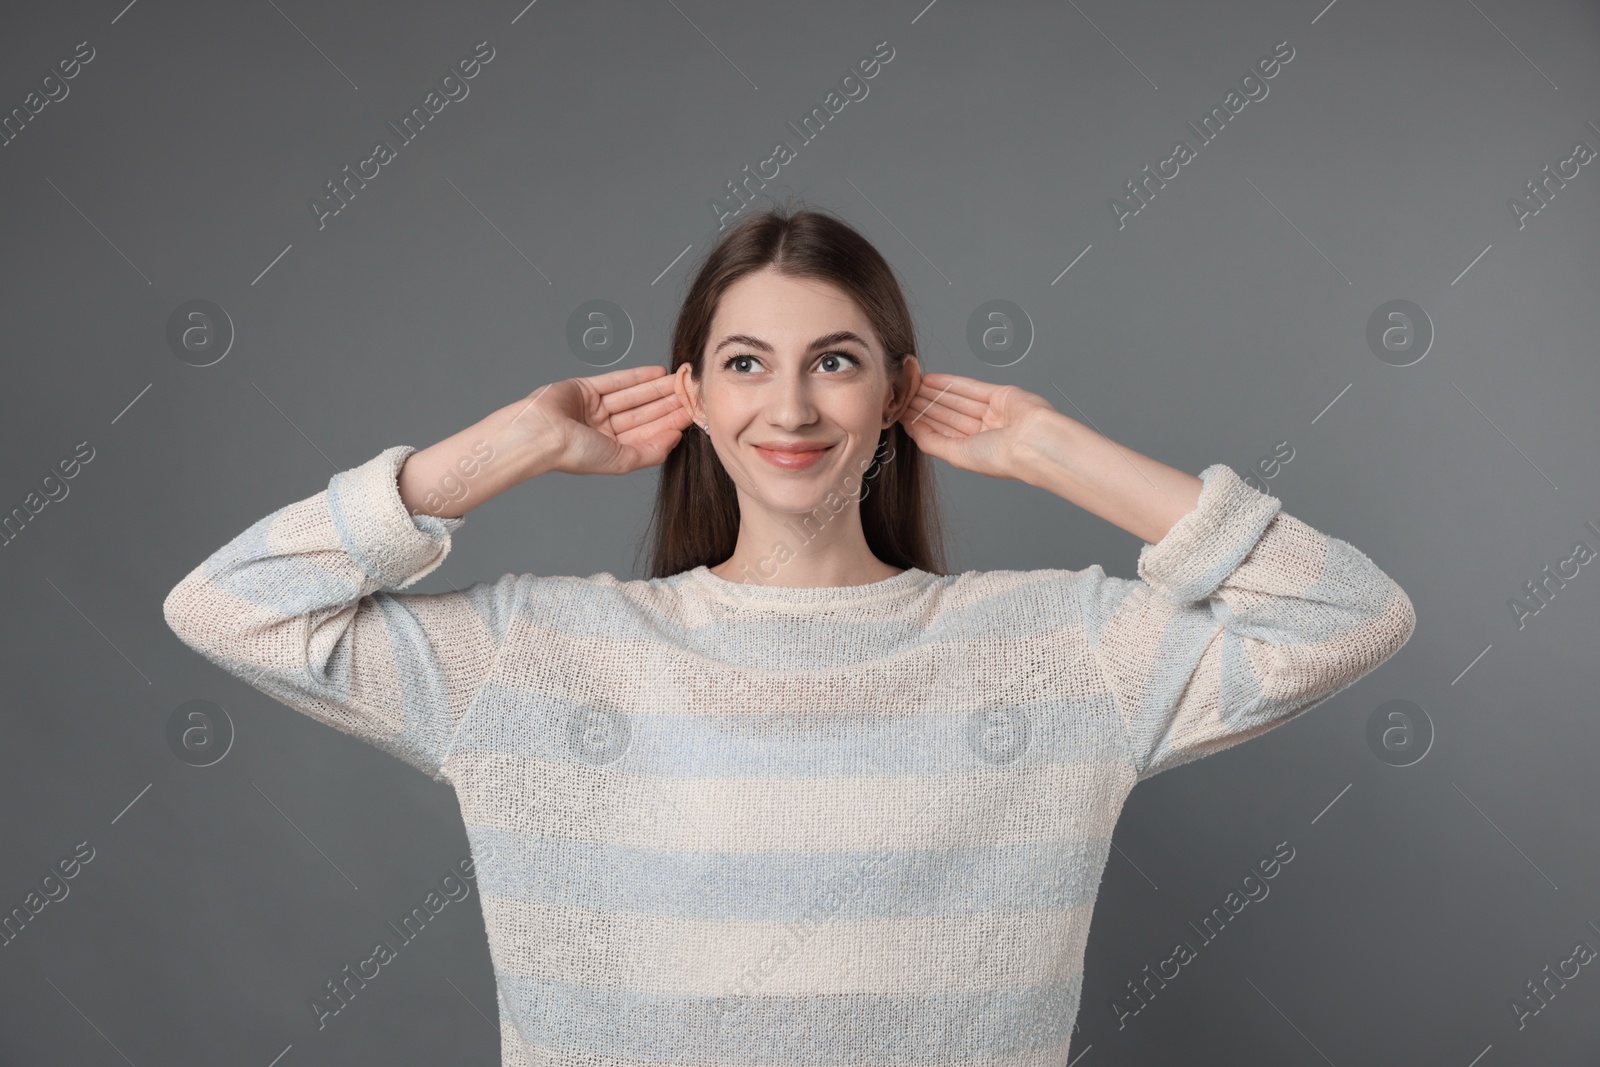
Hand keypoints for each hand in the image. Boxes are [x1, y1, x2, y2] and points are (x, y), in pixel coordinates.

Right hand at [509, 364, 691, 475]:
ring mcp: (593, 408)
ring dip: (657, 389)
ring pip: (633, 396)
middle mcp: (603, 430)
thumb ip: (650, 453)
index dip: (670, 423)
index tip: (692, 413)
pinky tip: (658, 372)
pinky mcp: (584, 388)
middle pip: (643, 413)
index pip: (647, 433)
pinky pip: (616, 380)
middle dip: (667, 404)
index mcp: (611, 449)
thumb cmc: (575, 453)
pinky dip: (637, 376)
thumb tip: (675, 439)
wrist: (541, 434)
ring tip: (680, 381)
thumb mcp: (621, 460)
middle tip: (690, 393)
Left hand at [897, 372, 1057, 479]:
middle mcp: (985, 432)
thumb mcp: (957, 454)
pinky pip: (971, 387)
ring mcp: (994, 413)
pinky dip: (950, 382)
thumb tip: (911, 429)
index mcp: (976, 451)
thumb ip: (932, 442)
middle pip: (948, 414)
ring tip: (912, 385)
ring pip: (957, 400)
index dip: (922, 422)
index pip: (943, 432)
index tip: (902, 413)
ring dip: (934, 393)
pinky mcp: (1001, 395)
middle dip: (926, 405)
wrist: (1032, 441)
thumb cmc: (1000, 457)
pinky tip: (931, 379)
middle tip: (904, 395)